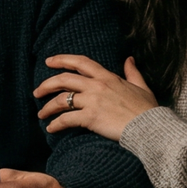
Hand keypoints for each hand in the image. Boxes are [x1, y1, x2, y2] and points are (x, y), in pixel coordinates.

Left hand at [35, 55, 158, 140]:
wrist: (150, 128)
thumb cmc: (147, 110)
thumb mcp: (142, 86)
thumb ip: (132, 72)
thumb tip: (129, 59)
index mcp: (107, 77)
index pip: (80, 62)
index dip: (62, 59)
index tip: (49, 61)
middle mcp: (96, 86)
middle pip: (63, 79)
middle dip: (46, 85)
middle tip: (37, 92)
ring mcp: (92, 101)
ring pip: (61, 100)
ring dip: (48, 107)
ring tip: (42, 114)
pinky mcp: (90, 118)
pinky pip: (66, 120)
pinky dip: (56, 124)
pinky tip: (51, 129)